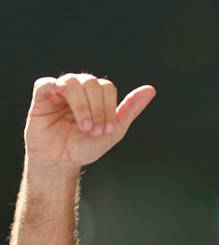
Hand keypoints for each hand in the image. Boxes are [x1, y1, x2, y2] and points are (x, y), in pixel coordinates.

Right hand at [24, 73, 155, 174]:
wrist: (61, 162)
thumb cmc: (86, 146)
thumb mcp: (114, 130)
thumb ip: (131, 109)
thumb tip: (151, 89)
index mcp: (96, 96)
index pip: (107, 87)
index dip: (108, 107)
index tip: (106, 130)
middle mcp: (79, 90)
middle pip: (92, 83)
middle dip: (97, 109)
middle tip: (94, 131)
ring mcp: (59, 92)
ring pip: (72, 82)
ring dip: (81, 105)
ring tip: (84, 126)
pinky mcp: (41, 97)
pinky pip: (46, 83)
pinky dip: (56, 89)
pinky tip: (62, 106)